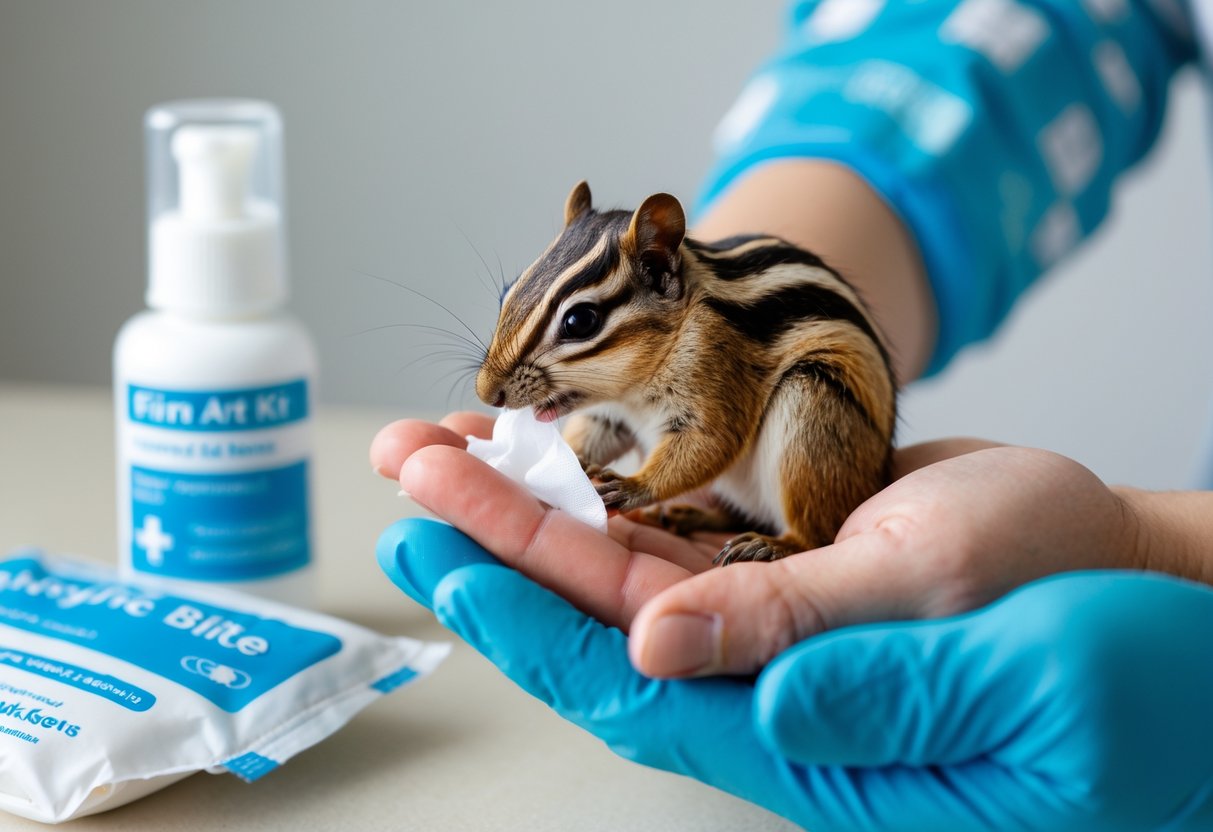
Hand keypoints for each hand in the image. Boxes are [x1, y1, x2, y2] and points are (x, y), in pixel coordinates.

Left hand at [371, 416, 1142, 675]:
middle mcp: (768, 683)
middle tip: (410, 469)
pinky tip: (564, 440)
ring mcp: (779, 626)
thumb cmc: (1119, 666)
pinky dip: (621, 480)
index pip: (628, 681)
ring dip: (540, 498)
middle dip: (497, 538)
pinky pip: (688, 527)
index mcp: (802, 731)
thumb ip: (836, 663)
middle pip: (600, 612)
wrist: (1162, 607)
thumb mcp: (988, 653)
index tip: (440, 552)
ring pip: (629, 561)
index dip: (524, 614)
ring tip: (456, 439)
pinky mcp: (799, 566)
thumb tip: (669, 652)